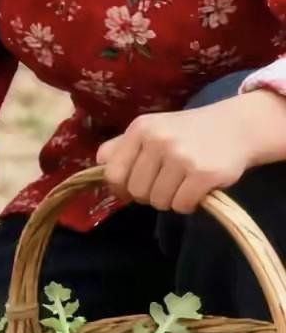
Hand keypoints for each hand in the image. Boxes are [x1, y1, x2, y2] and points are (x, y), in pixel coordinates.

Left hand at [97, 90, 285, 213]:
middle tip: (166, 182)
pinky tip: (196, 189)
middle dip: (149, 194)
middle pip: (136, 191)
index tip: (132, 189)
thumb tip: (98, 165)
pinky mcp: (203, 174)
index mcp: (140, 129)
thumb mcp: (151, 129)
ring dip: (170, 200)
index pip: (113, 173)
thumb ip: (122, 146)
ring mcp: (181, 157)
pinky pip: (181, 206)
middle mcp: (158, 140)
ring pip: (158, 202)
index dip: (120, 188)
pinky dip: (188, 204)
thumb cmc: (186, 132)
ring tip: (182, 182)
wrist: (233, 127)